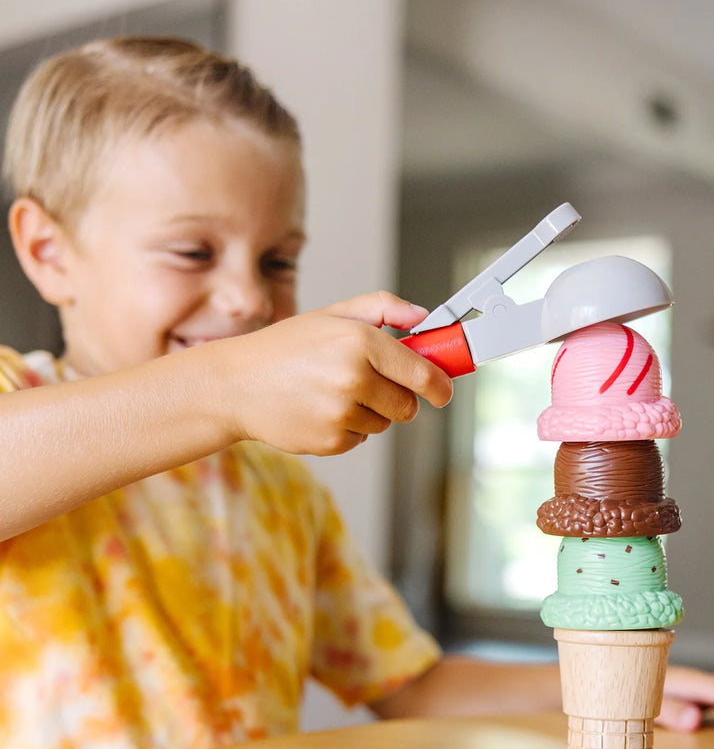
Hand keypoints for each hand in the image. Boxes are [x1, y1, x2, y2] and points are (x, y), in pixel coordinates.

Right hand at [215, 291, 452, 454]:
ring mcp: (342, 412)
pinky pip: (361, 439)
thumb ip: (382, 308)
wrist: (234, 385)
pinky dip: (348, 429)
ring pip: (385, 423)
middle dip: (397, 397)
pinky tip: (320, 410)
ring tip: (333, 393)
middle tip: (369, 383)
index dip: (440, 385)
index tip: (443, 390)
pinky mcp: (331, 440)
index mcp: (360, 341)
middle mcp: (353, 377)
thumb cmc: (284, 349)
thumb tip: (422, 316)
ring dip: (369, 412)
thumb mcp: (332, 315)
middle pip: (408, 404)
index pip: (422, 372)